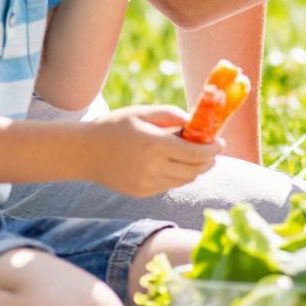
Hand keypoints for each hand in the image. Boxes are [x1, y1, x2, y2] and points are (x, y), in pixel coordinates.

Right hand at [85, 105, 220, 195]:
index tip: (221, 142)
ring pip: (184, 180)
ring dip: (196, 170)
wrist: (84, 153)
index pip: (196, 153)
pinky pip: (170, 186)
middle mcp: (153, 168)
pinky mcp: (142, 193)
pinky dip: (179, 176)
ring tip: (198, 157)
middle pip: (195, 170)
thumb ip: (172, 115)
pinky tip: (177, 165)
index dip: (213, 149)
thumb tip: (195, 122)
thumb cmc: (115, 127)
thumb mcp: (143, 113)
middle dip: (209, 160)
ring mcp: (147, 183)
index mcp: (155, 145)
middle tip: (214, 150)